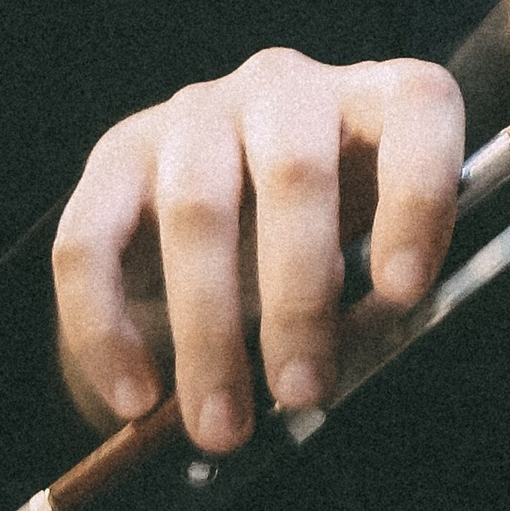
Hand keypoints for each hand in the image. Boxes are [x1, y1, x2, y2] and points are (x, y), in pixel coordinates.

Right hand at [51, 50, 463, 451]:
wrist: (228, 234)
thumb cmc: (327, 249)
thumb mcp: (368, 263)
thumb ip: (375, 301)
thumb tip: (346, 373)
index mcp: (377, 98)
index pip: (418, 107)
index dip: (417, 194)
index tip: (403, 293)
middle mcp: (287, 86)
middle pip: (294, 170)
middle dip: (299, 294)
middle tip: (303, 391)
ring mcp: (196, 112)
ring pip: (195, 210)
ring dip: (209, 331)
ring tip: (223, 424)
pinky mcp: (117, 156)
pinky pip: (91, 242)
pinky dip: (108, 331)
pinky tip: (137, 398)